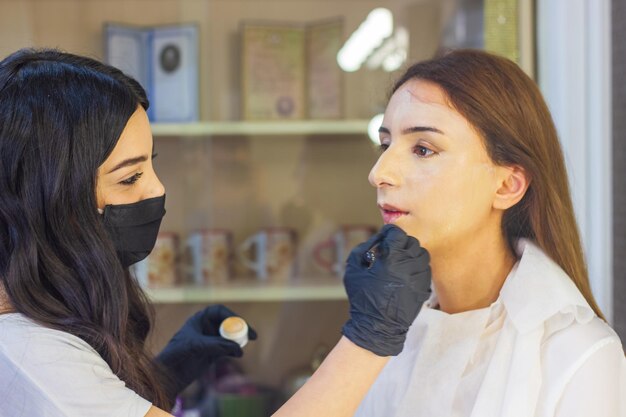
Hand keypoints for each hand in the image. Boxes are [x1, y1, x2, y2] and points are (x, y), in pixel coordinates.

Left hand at [155, 304, 256, 401]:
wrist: (166, 374)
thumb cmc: (175, 354)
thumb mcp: (196, 345)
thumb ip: (217, 345)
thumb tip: (238, 348)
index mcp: (199, 319)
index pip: (220, 311)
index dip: (232, 316)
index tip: (240, 324)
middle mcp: (206, 328)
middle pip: (228, 323)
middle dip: (240, 328)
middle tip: (251, 335)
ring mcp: (210, 341)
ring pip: (230, 337)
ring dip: (238, 340)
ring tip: (242, 347)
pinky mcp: (212, 354)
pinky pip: (228, 349)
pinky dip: (235, 350)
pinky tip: (238, 354)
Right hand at [342, 224, 430, 355]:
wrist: (377, 326)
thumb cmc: (363, 298)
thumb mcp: (354, 269)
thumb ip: (363, 249)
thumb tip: (377, 240)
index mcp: (391, 259)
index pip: (397, 234)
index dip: (389, 232)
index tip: (385, 236)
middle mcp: (408, 266)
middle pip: (411, 242)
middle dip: (401, 242)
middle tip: (392, 249)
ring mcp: (418, 277)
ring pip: (422, 254)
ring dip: (411, 253)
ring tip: (401, 260)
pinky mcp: (424, 287)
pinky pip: (426, 269)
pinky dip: (417, 267)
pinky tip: (407, 272)